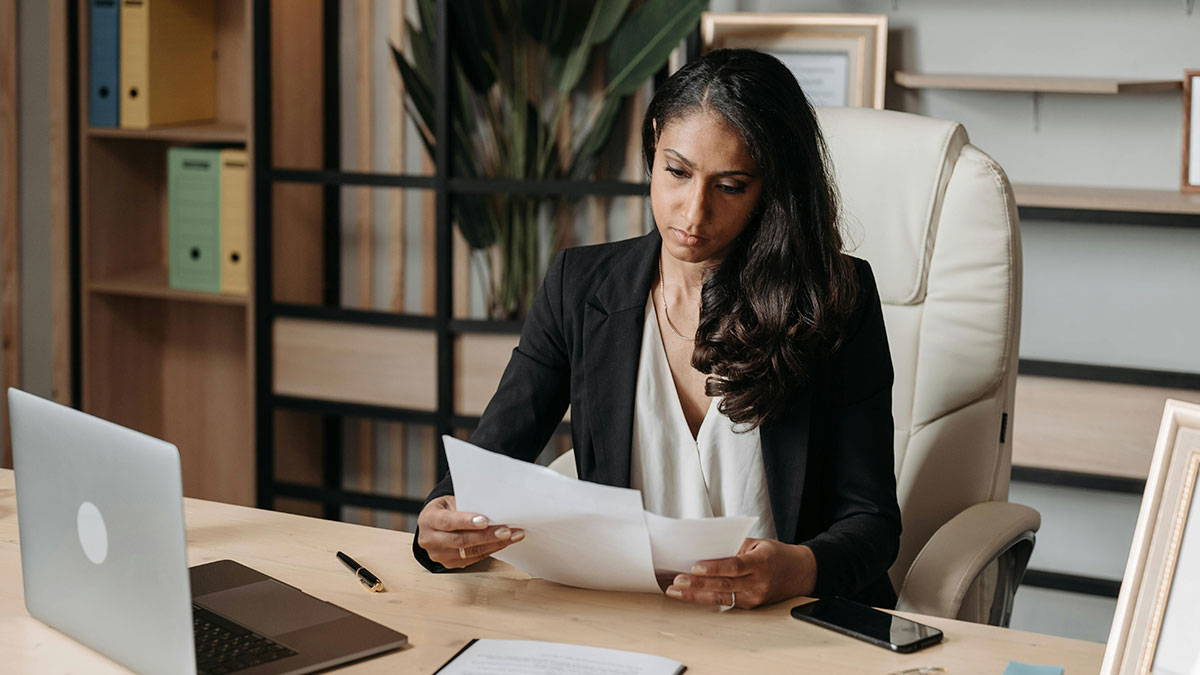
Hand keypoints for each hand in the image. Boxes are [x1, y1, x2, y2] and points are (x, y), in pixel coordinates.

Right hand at [416, 495, 524, 568]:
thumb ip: (466, 506)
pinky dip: (491, 549)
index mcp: (429, 519)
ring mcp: (439, 554)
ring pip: (470, 551)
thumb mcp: (450, 502)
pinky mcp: (449, 563)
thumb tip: (493, 510)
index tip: (485, 521)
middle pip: (461, 540)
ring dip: (494, 544)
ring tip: (513, 536)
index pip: (448, 521)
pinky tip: (504, 542)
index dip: (467, 521)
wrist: (433, 524)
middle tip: (507, 531)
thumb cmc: (445, 509)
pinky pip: (474, 558)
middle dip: (487, 536)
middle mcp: (430, 539)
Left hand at [664, 538, 816, 608]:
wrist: (801, 573)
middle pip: (724, 585)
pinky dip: (706, 598)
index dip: (714, 567)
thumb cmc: (777, 555)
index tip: (695, 566)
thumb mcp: (758, 543)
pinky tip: (690, 595)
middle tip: (677, 582)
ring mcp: (754, 597)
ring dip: (696, 595)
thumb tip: (706, 549)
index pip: (735, 566)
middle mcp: (758, 583)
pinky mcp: (751, 606)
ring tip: (676, 592)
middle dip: (697, 584)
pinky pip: (726, 602)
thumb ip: (734, 547)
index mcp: (761, 563)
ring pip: (721, 597)